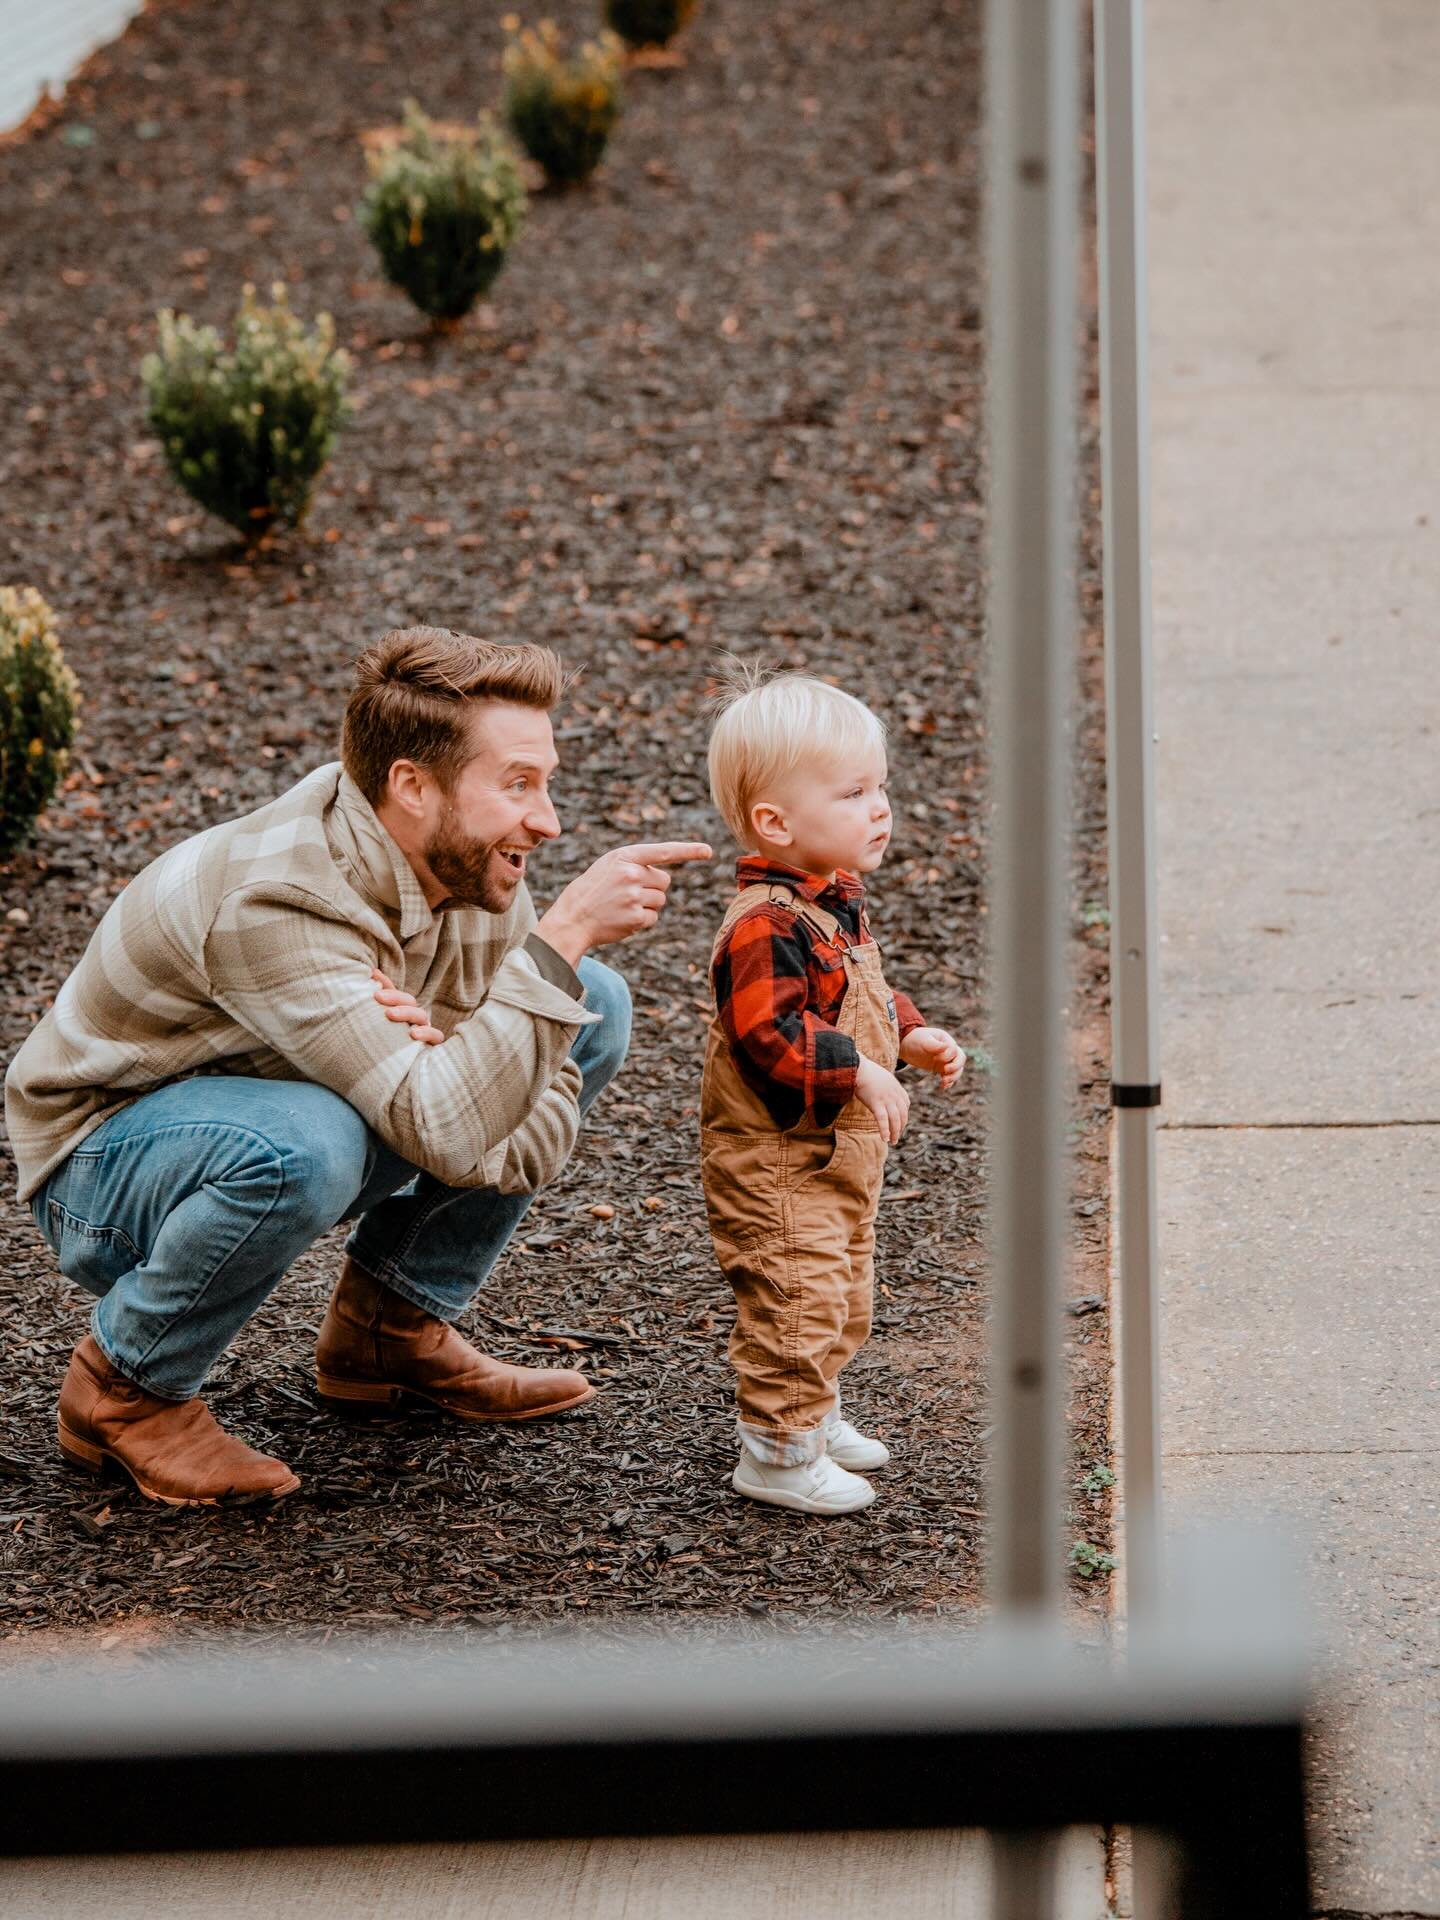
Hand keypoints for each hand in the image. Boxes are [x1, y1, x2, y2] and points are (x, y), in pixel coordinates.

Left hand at [372, 969, 443, 1045]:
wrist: (397, 1080)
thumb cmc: (387, 1049)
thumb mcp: (379, 1026)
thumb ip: (376, 1000)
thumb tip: (371, 973)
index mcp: (402, 1014)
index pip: (396, 995)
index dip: (387, 986)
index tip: (372, 981)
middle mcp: (415, 1020)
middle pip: (409, 1002)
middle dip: (394, 997)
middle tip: (377, 998)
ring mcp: (425, 1032)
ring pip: (420, 1015)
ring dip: (406, 1013)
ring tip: (389, 1015)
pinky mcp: (432, 1047)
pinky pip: (435, 1037)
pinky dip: (426, 1033)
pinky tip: (413, 1035)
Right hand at [534, 841, 711, 964]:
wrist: (571, 919)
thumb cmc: (590, 892)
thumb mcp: (607, 868)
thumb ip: (633, 865)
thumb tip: (664, 878)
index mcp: (624, 857)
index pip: (662, 851)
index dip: (688, 851)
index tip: (708, 851)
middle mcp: (631, 874)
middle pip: (665, 880)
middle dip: (653, 888)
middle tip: (628, 894)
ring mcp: (634, 896)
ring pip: (660, 900)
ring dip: (647, 905)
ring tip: (621, 907)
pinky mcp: (636, 918)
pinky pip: (653, 918)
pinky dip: (642, 921)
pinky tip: (622, 919)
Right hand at [855, 1055, 909, 1143]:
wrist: (858, 1067)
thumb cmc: (865, 1071)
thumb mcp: (880, 1077)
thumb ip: (884, 1085)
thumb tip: (880, 1090)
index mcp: (896, 1087)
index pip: (905, 1104)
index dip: (904, 1115)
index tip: (900, 1123)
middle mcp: (894, 1094)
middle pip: (902, 1114)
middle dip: (900, 1127)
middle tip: (897, 1137)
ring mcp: (886, 1099)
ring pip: (895, 1120)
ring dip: (895, 1132)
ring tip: (893, 1141)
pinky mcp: (876, 1103)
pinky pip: (883, 1120)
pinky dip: (885, 1130)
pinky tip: (885, 1139)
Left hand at [899, 1026, 966, 1090]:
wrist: (907, 1047)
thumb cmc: (915, 1040)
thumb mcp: (923, 1041)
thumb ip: (934, 1045)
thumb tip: (946, 1046)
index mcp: (946, 1039)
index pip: (954, 1049)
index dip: (947, 1056)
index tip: (936, 1059)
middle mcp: (949, 1049)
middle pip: (961, 1059)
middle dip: (956, 1067)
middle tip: (945, 1071)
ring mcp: (947, 1059)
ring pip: (958, 1069)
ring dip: (954, 1076)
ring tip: (944, 1082)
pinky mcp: (942, 1068)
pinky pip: (950, 1075)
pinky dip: (948, 1082)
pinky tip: (943, 1087)